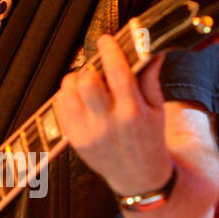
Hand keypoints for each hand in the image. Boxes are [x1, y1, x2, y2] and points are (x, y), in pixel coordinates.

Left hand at [53, 34, 173, 195]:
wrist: (138, 177)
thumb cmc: (149, 139)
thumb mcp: (158, 109)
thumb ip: (151, 78)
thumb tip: (152, 48)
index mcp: (134, 113)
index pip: (118, 73)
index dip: (110, 51)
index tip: (106, 40)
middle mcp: (109, 124)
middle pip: (88, 82)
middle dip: (91, 68)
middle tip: (97, 68)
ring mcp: (88, 134)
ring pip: (68, 93)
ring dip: (75, 80)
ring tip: (87, 82)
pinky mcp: (75, 141)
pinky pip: (61, 108)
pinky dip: (67, 96)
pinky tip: (79, 97)